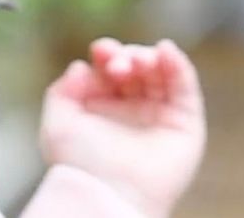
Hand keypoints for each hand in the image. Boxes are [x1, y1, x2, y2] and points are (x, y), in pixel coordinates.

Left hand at [39, 38, 206, 217]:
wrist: (108, 194)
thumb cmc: (81, 166)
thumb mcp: (58, 124)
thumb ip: (61, 91)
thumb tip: (79, 67)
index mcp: (104, 106)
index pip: (110, 67)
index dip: (107, 53)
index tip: (100, 51)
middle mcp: (133, 109)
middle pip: (136, 66)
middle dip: (127, 56)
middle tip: (117, 66)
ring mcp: (160, 115)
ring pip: (161, 72)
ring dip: (150, 57)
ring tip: (139, 62)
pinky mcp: (185, 124)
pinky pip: (185, 87)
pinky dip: (178, 64)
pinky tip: (165, 50)